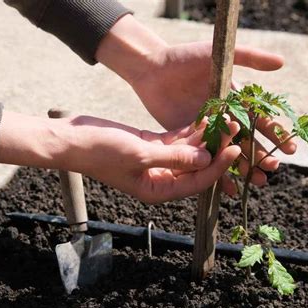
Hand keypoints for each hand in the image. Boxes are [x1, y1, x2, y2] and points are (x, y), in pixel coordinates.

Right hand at [0, 111, 240, 202]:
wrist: (72, 138)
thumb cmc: (100, 151)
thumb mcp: (139, 154)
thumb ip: (174, 158)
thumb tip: (206, 161)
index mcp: (157, 190)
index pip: (196, 182)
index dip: (218, 166)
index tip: (235, 148)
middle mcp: (160, 179)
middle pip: (196, 166)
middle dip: (215, 148)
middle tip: (234, 127)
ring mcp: (156, 162)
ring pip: (188, 152)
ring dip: (204, 137)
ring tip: (223, 118)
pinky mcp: (151, 145)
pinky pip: (176, 141)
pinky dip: (189, 131)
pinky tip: (204, 117)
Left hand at [96, 15, 296, 188]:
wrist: (152, 69)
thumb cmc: (186, 57)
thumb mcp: (221, 55)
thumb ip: (250, 58)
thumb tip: (282, 63)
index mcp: (237, 100)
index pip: (261, 119)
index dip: (276, 134)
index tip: (290, 149)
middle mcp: (226, 117)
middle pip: (249, 140)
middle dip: (263, 154)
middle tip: (273, 168)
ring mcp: (209, 130)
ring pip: (231, 153)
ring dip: (246, 168)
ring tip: (259, 182)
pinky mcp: (191, 140)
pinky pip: (207, 160)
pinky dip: (218, 174)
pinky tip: (229, 189)